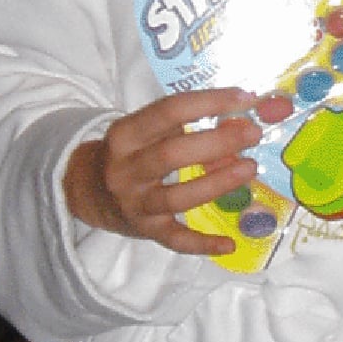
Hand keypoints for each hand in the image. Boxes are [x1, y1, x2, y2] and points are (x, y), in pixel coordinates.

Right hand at [63, 88, 271, 256]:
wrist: (90, 192)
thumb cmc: (130, 154)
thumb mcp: (143, 131)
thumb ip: (183, 124)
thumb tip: (238, 118)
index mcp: (126, 134)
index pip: (168, 111)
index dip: (208, 102)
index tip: (244, 97)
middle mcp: (126, 169)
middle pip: (171, 154)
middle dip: (217, 142)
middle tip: (252, 134)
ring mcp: (135, 203)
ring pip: (177, 197)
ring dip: (217, 183)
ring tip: (250, 168)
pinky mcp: (146, 230)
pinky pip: (175, 240)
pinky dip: (202, 243)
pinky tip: (230, 243)